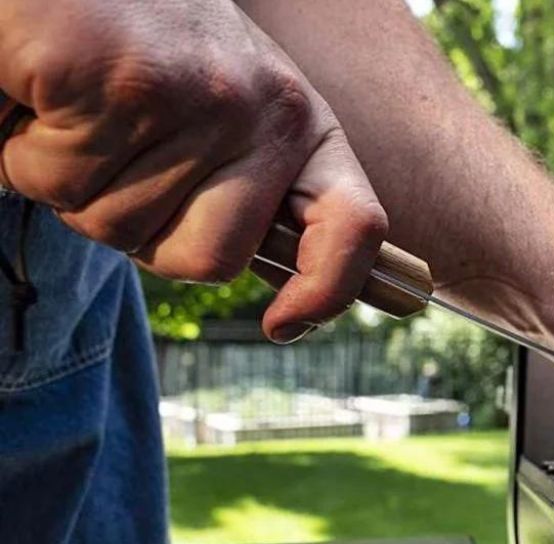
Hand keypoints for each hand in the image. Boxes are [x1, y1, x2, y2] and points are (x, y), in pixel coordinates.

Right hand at [0, 0, 386, 342]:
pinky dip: (24, 149)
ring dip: (70, 181)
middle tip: (114, 157)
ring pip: (115, 224)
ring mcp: (200, 97)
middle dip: (141, 231)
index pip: (355, 226)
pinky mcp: (123, 80)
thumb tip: (290, 304)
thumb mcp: (225, 113)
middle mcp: (265, 111)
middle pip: (210, 260)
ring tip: (78, 107)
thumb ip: (249, 191)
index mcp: (299, 124)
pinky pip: (58, 176)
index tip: (284, 324)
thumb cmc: (143, 43)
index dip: (327, 290)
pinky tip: (44, 92)